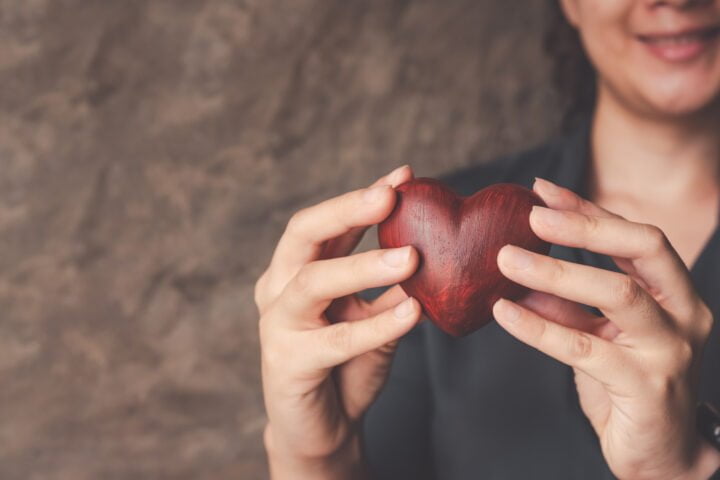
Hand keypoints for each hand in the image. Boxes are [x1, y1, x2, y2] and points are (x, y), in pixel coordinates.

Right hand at [254, 165, 422, 478]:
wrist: (323, 429)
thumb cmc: (347, 369)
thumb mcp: (374, 321)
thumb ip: (392, 289)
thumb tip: (432, 250)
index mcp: (298, 271)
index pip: (326, 223)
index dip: (362, 197)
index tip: (404, 175)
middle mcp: (279, 288)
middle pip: (304, 234)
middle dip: (347, 209)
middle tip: (390, 195)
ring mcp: (276, 325)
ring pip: (313, 281)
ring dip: (363, 265)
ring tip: (410, 256)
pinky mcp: (286, 362)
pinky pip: (336, 340)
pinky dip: (377, 325)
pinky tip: (412, 313)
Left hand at [492, 177, 718, 479]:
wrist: (661, 453)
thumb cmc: (628, 385)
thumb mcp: (599, 334)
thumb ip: (568, 303)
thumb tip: (520, 270)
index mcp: (673, 293)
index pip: (634, 237)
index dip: (588, 211)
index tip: (542, 191)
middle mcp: (683, 314)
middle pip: (643, 249)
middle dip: (585, 227)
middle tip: (532, 216)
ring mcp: (670, 350)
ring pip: (617, 294)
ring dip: (556, 272)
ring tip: (506, 259)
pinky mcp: (646, 387)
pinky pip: (584, 348)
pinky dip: (539, 327)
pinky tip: (504, 312)